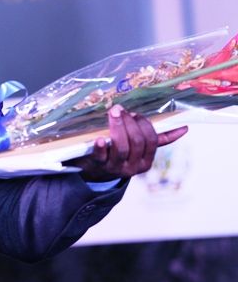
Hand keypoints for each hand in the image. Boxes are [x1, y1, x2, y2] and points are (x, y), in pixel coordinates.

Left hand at [72, 105, 188, 181]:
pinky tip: (100, 139)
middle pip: (136, 142)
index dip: (144, 125)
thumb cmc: (121, 154)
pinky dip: (101, 147)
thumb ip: (159, 139)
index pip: (151, 141)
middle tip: (120, 109)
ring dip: (117, 126)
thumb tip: (184, 129)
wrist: (97, 172)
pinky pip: (100, 156)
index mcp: (146, 162)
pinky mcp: (99, 166)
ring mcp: (115, 167)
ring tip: (113, 113)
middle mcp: (133, 167)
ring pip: (121, 147)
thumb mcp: (139, 150)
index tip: (135, 114)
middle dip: (130, 122)